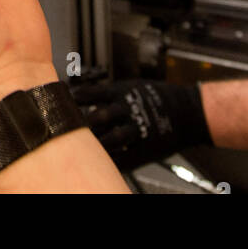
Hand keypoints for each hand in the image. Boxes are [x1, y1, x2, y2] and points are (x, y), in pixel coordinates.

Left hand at [71, 79, 212, 170]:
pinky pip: (123, 159)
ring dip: (94, 144)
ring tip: (78, 149)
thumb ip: (108, 93)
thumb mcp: (132, 86)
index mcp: (122, 91)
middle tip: (64, 130)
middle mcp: (127, 109)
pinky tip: (97, 163)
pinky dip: (109, 161)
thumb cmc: (157, 97)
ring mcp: (136, 130)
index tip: (60, 103)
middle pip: (98, 117)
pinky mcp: (144, 149)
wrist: (187, 112)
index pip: (91, 93)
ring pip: (110, 139)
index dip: (74, 100)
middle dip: (81, 124)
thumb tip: (80, 97)